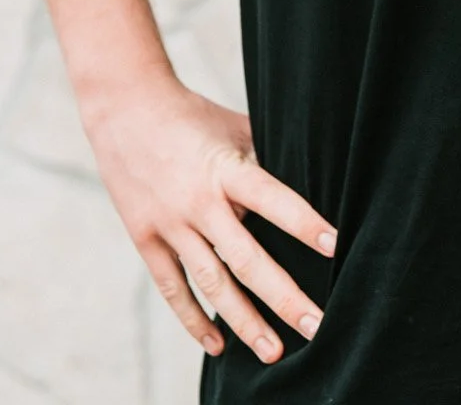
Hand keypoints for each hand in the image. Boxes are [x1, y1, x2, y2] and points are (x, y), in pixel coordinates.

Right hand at [83, 75, 336, 364]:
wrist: (125, 109)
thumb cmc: (192, 115)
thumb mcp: (234, 127)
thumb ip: (264, 159)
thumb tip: (306, 181)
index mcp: (226, 168)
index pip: (273, 200)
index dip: (304, 224)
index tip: (335, 247)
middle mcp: (199, 202)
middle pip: (246, 258)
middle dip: (283, 297)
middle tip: (316, 327)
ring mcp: (170, 224)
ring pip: (212, 283)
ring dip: (244, 322)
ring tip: (274, 352)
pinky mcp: (146, 239)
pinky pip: (173, 288)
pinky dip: (195, 319)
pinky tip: (218, 345)